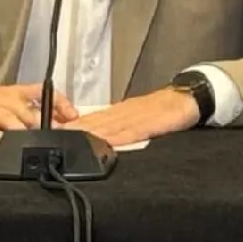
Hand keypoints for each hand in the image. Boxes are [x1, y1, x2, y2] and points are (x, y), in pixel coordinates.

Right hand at [0, 81, 76, 141]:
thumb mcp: (12, 99)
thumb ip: (34, 110)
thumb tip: (62, 122)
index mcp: (19, 93)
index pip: (45, 92)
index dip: (60, 103)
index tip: (74, 115)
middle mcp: (8, 100)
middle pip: (29, 112)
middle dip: (44, 124)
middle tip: (56, 134)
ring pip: (9, 118)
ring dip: (21, 129)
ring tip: (30, 139)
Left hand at [59, 87, 200, 147]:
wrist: (188, 98)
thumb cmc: (166, 109)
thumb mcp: (141, 115)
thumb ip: (123, 125)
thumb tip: (105, 137)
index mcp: (121, 111)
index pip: (93, 118)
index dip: (73, 124)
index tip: (55, 130)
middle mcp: (124, 113)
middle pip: (95, 122)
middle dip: (74, 129)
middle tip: (55, 135)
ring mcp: (136, 118)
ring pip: (107, 126)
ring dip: (88, 133)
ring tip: (70, 138)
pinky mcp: (149, 125)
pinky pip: (129, 133)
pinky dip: (115, 138)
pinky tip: (103, 143)